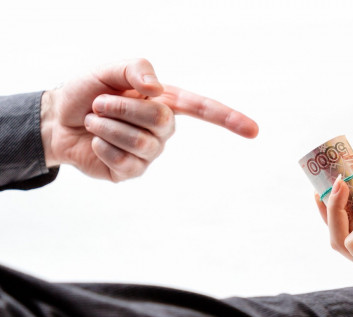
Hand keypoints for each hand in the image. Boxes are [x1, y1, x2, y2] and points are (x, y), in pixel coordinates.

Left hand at [40, 58, 257, 181]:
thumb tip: (157, 90)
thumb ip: (136, 68)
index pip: (203, 109)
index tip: (254, 131)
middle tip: (100, 104)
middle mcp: (163, 129)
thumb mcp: (109, 69)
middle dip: (123, 108)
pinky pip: (124, 161)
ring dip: (108, 126)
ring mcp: (149, 153)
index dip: (229, 119)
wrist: (57, 119)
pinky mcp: (131, 172)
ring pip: (141, 142)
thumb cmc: (87, 91)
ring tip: (95, 121)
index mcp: (165, 102)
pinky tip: (97, 142)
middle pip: (162, 121)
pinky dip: (102, 146)